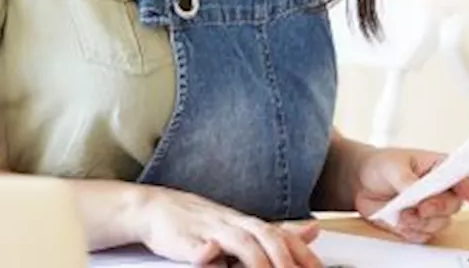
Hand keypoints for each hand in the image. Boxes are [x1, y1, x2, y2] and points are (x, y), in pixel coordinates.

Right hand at [133, 185, 323, 266]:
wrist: (155, 208)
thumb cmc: (200, 221)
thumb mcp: (242, 225)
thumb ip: (276, 231)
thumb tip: (313, 230)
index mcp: (247, 223)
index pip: (282, 236)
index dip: (302, 253)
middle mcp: (233, 224)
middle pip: (265, 236)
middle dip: (284, 258)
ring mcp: (210, 230)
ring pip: (239, 242)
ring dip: (256, 260)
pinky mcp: (185, 239)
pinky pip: (198, 247)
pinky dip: (206, 253)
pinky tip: (211, 257)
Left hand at [350, 148, 468, 243]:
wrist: (360, 182)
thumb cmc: (381, 165)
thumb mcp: (393, 166)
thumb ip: (407, 180)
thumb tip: (416, 192)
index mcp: (438, 168)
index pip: (461, 177)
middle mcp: (438, 190)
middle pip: (454, 205)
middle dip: (437, 209)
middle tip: (421, 207)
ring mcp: (429, 209)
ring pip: (439, 224)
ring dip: (421, 222)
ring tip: (402, 213)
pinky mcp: (417, 224)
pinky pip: (422, 235)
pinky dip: (410, 231)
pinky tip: (398, 221)